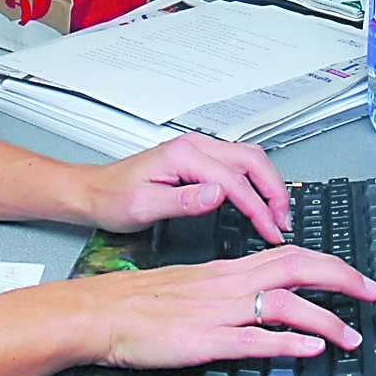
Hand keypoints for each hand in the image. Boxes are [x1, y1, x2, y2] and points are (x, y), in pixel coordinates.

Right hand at [66, 245, 375, 370]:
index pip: (289, 255)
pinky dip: (289, 342)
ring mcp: (220, 312)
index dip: (328, 263)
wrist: (99, 312)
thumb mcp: (190, 286)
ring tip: (352, 335)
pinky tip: (311, 349)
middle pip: (299, 269)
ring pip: (286, 304)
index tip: (354, 275)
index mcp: (226, 270)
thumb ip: (226, 289)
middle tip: (372, 293)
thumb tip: (257, 299)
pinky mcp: (206, 340)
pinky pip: (256, 339)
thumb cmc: (136, 302)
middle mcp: (229, 284)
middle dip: (343, 279)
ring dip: (327, 319)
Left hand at [84, 133, 292, 243]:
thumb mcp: (144, 206)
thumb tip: (218, 195)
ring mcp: (198, 150)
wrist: (93, 192)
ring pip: (249, 159)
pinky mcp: (198, 160)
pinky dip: (255, 182)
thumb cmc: (112, 198)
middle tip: (282, 221)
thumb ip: (183, 201)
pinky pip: (237, 165)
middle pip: (251, 160)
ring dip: (268, 185)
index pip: (233, 180)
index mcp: (183, 154)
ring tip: (276, 214)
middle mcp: (194, 146)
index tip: (268, 230)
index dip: (257, 207)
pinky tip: (259, 201)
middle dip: (274, 191)